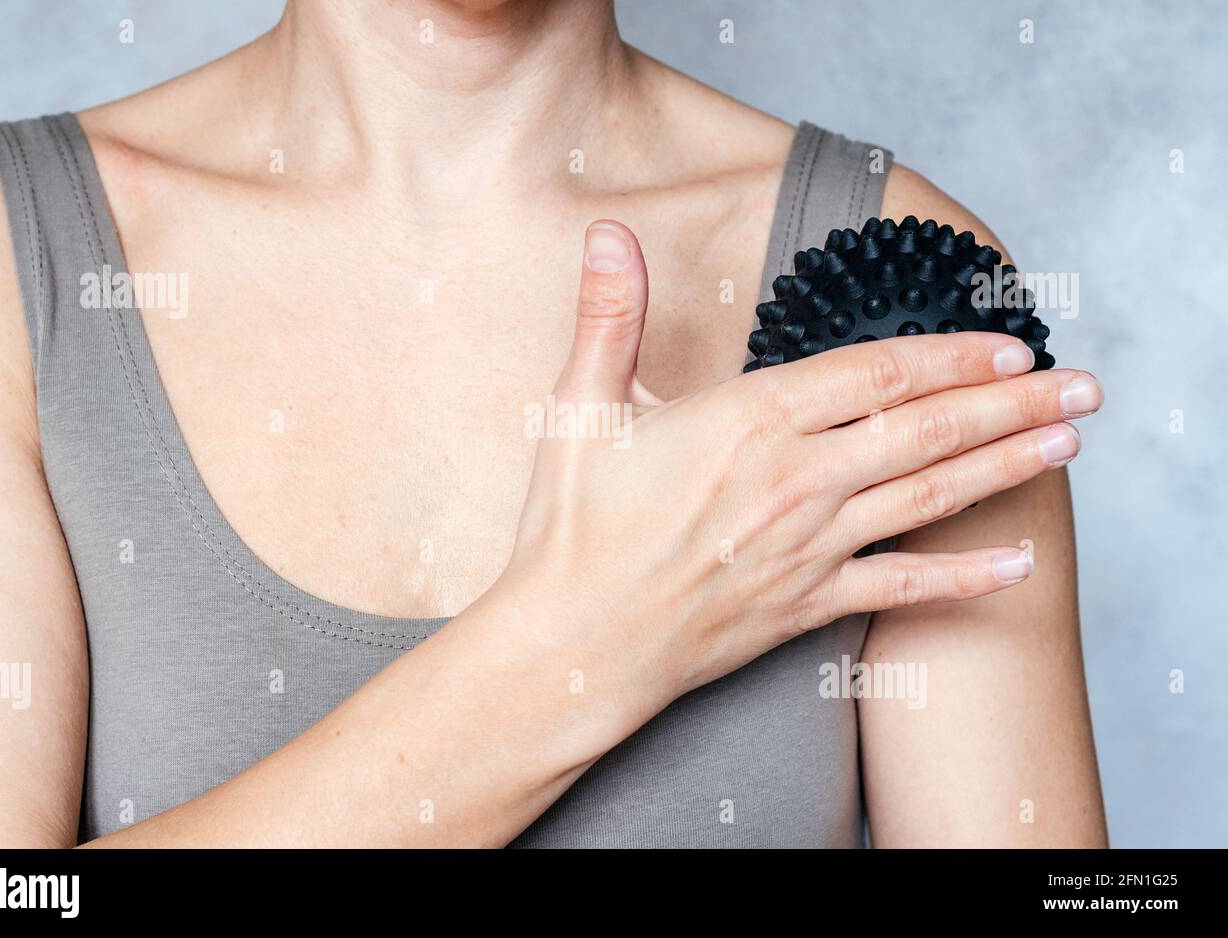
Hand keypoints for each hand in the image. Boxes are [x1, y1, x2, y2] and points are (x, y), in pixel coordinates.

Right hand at [503, 220, 1101, 724]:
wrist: (571, 643)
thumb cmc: (573, 528)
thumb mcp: (579, 408)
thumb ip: (609, 315)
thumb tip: (608, 234)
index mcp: (748, 422)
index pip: (875, 371)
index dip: (951, 354)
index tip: (1008, 346)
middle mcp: (796, 480)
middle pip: (926, 428)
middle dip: (1013, 405)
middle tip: (1082, 388)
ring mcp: (809, 547)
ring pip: (929, 496)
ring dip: (1007, 468)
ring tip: (1068, 446)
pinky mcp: (807, 605)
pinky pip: (901, 586)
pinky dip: (964, 577)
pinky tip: (1018, 565)